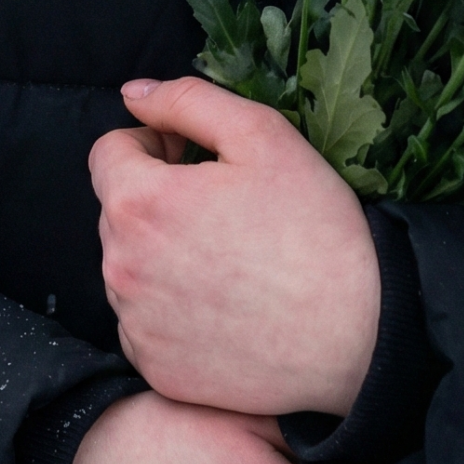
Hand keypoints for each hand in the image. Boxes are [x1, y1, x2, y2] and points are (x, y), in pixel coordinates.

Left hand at [90, 75, 380, 417]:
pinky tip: (225, 305)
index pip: (107, 153)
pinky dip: (171, 309)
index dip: (153, 144)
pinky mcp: (155, 369)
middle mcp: (121, 269)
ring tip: (227, 260)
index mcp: (139, 203)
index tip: (194, 159)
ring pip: (129, 267)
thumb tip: (132, 94)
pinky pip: (144, 323)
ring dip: (160, 253)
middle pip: (116, 211)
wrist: (355, 337)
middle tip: (222, 209)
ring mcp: (136, 326)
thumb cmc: (312, 228)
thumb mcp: (262, 135)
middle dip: (156, 198)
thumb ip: (187, 101)